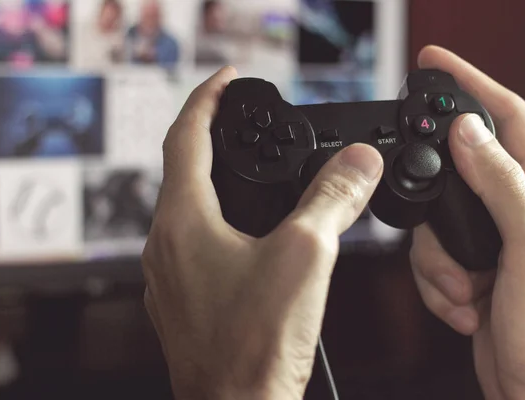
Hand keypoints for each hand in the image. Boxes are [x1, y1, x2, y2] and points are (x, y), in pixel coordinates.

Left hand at [142, 67, 383, 398]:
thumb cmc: (254, 345)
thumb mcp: (306, 256)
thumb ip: (332, 200)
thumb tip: (358, 163)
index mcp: (183, 221)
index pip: (186, 136)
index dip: (208, 99)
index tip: (228, 80)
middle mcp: (165, 244)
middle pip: (182, 171)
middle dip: (210, 137)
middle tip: (239, 120)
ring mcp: (169, 275)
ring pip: (186, 209)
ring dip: (213, 181)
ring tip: (245, 168)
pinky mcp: (182, 299)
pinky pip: (193, 243)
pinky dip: (216, 221)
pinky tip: (243, 233)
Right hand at [410, 46, 524, 399]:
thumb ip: (501, 186)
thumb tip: (471, 135)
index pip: (509, 120)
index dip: (473, 85)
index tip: (438, 63)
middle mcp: (520, 213)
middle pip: (459, 174)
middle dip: (438, 203)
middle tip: (434, 225)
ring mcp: (494, 244)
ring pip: (438, 223)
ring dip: (437, 261)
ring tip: (465, 292)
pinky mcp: (473, 271)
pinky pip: (433, 259)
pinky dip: (437, 284)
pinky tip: (466, 307)